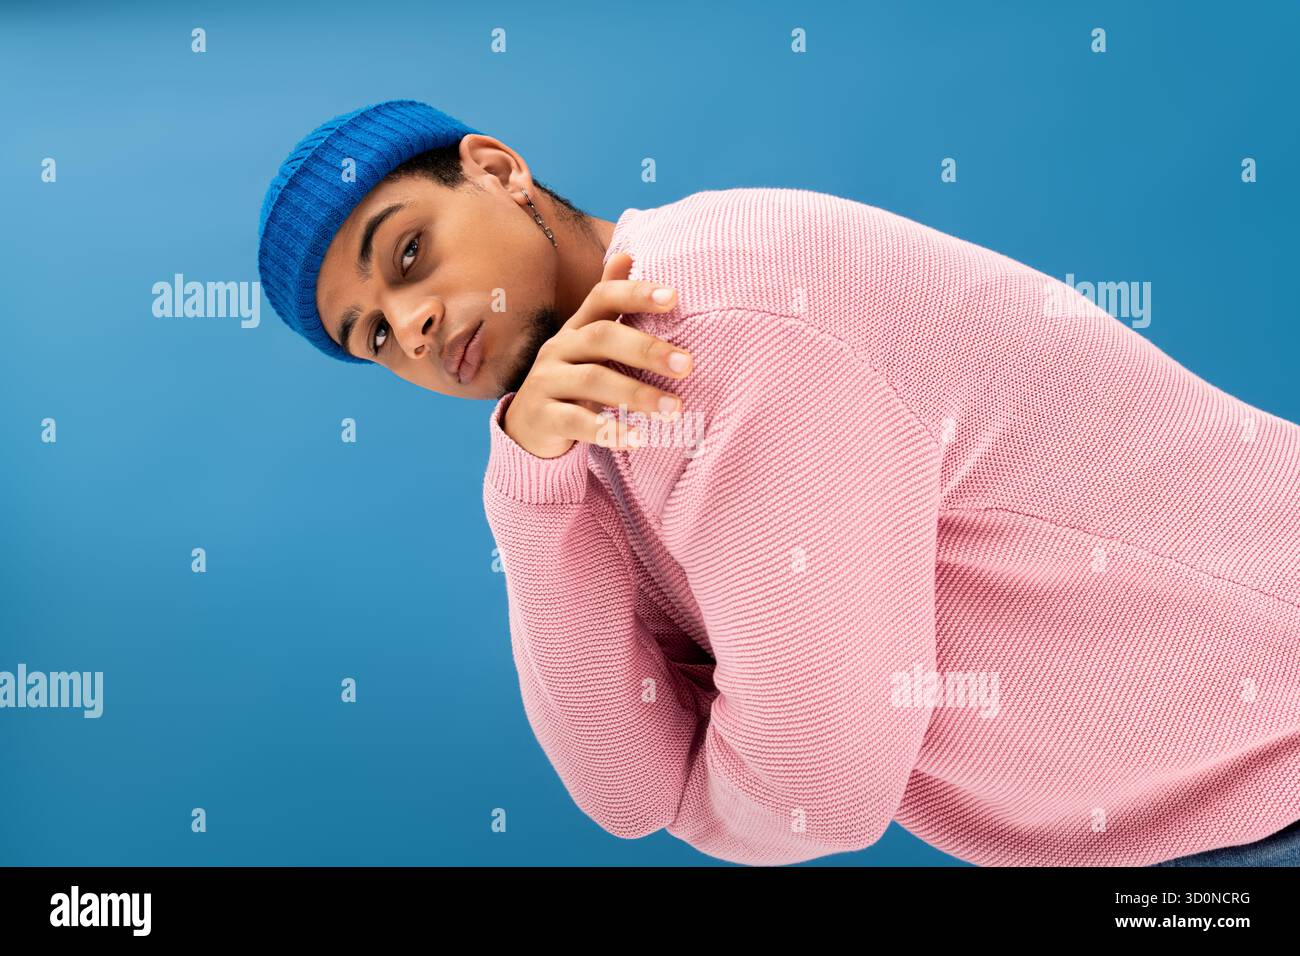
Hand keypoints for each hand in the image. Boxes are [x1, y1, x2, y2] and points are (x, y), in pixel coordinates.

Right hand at [502, 251, 693, 458]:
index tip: (674, 296)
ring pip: (592, 381)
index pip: (602, 298)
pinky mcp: (543, 418)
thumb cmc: (572, 381)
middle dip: (646, 348)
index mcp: (576, 328)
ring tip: (674, 409)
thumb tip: (629, 253)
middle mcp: (558, 349)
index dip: (635, 292)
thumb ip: (610, 307)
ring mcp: (547, 382)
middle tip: (687, 364)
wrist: (529, 428)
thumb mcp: (588, 344)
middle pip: (601, 337)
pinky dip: (609, 430)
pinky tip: (638, 439)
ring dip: (636, 394)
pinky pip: (576, 422)